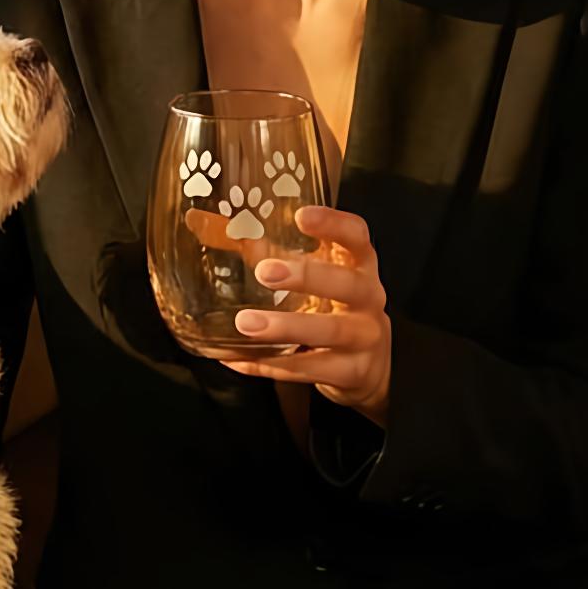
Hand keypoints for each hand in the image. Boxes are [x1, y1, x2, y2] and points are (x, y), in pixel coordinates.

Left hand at [212, 204, 390, 424]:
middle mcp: (369, 299)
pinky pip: (308, 369)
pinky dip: (271, 365)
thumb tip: (212, 228)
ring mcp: (364, 338)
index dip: (334, 224)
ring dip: (285, 327)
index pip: (357, 236)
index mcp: (360, 266)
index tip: (301, 216)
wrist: (375, 365)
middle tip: (265, 271)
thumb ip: (273, 253)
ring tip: (245, 323)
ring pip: (329, 331)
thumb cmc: (337, 307)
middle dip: (308, 276)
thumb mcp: (319, 276)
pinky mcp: (351, 372)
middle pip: (347, 284)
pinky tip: (239, 359)